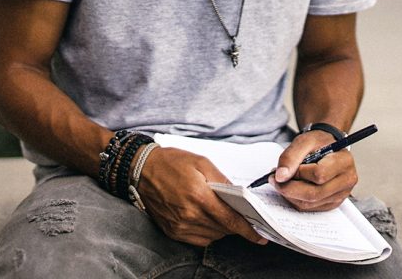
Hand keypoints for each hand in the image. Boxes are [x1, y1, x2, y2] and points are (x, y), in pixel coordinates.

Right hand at [137, 147, 267, 246]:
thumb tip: (240, 197)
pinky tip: (205, 218)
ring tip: (219, 212)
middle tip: (240, 215)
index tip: (260, 236)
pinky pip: (198, 239)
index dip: (248, 230)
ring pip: (213, 236)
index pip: (230, 220)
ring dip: (221, 228)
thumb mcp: (201, 162)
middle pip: (223, 229)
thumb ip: (222, 180)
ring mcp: (180, 226)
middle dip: (235, 224)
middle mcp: (189, 215)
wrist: (141, 169)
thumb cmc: (172, 162)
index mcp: (199, 196)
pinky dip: (207, 232)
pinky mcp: (172, 231)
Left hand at [270, 130, 357, 211]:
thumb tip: (280, 176)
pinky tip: (291, 187)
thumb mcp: (304, 141)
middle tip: (274, 179)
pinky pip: (310, 207)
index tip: (282, 169)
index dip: (298, 173)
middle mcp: (346, 181)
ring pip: (310, 203)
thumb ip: (290, 157)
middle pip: (314, 193)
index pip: (319, 175)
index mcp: (344, 162)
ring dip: (290, 195)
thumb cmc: (319, 143)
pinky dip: (295, 199)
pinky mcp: (332, 203)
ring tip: (282, 181)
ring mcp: (341, 195)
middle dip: (289, 188)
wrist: (328, 147)